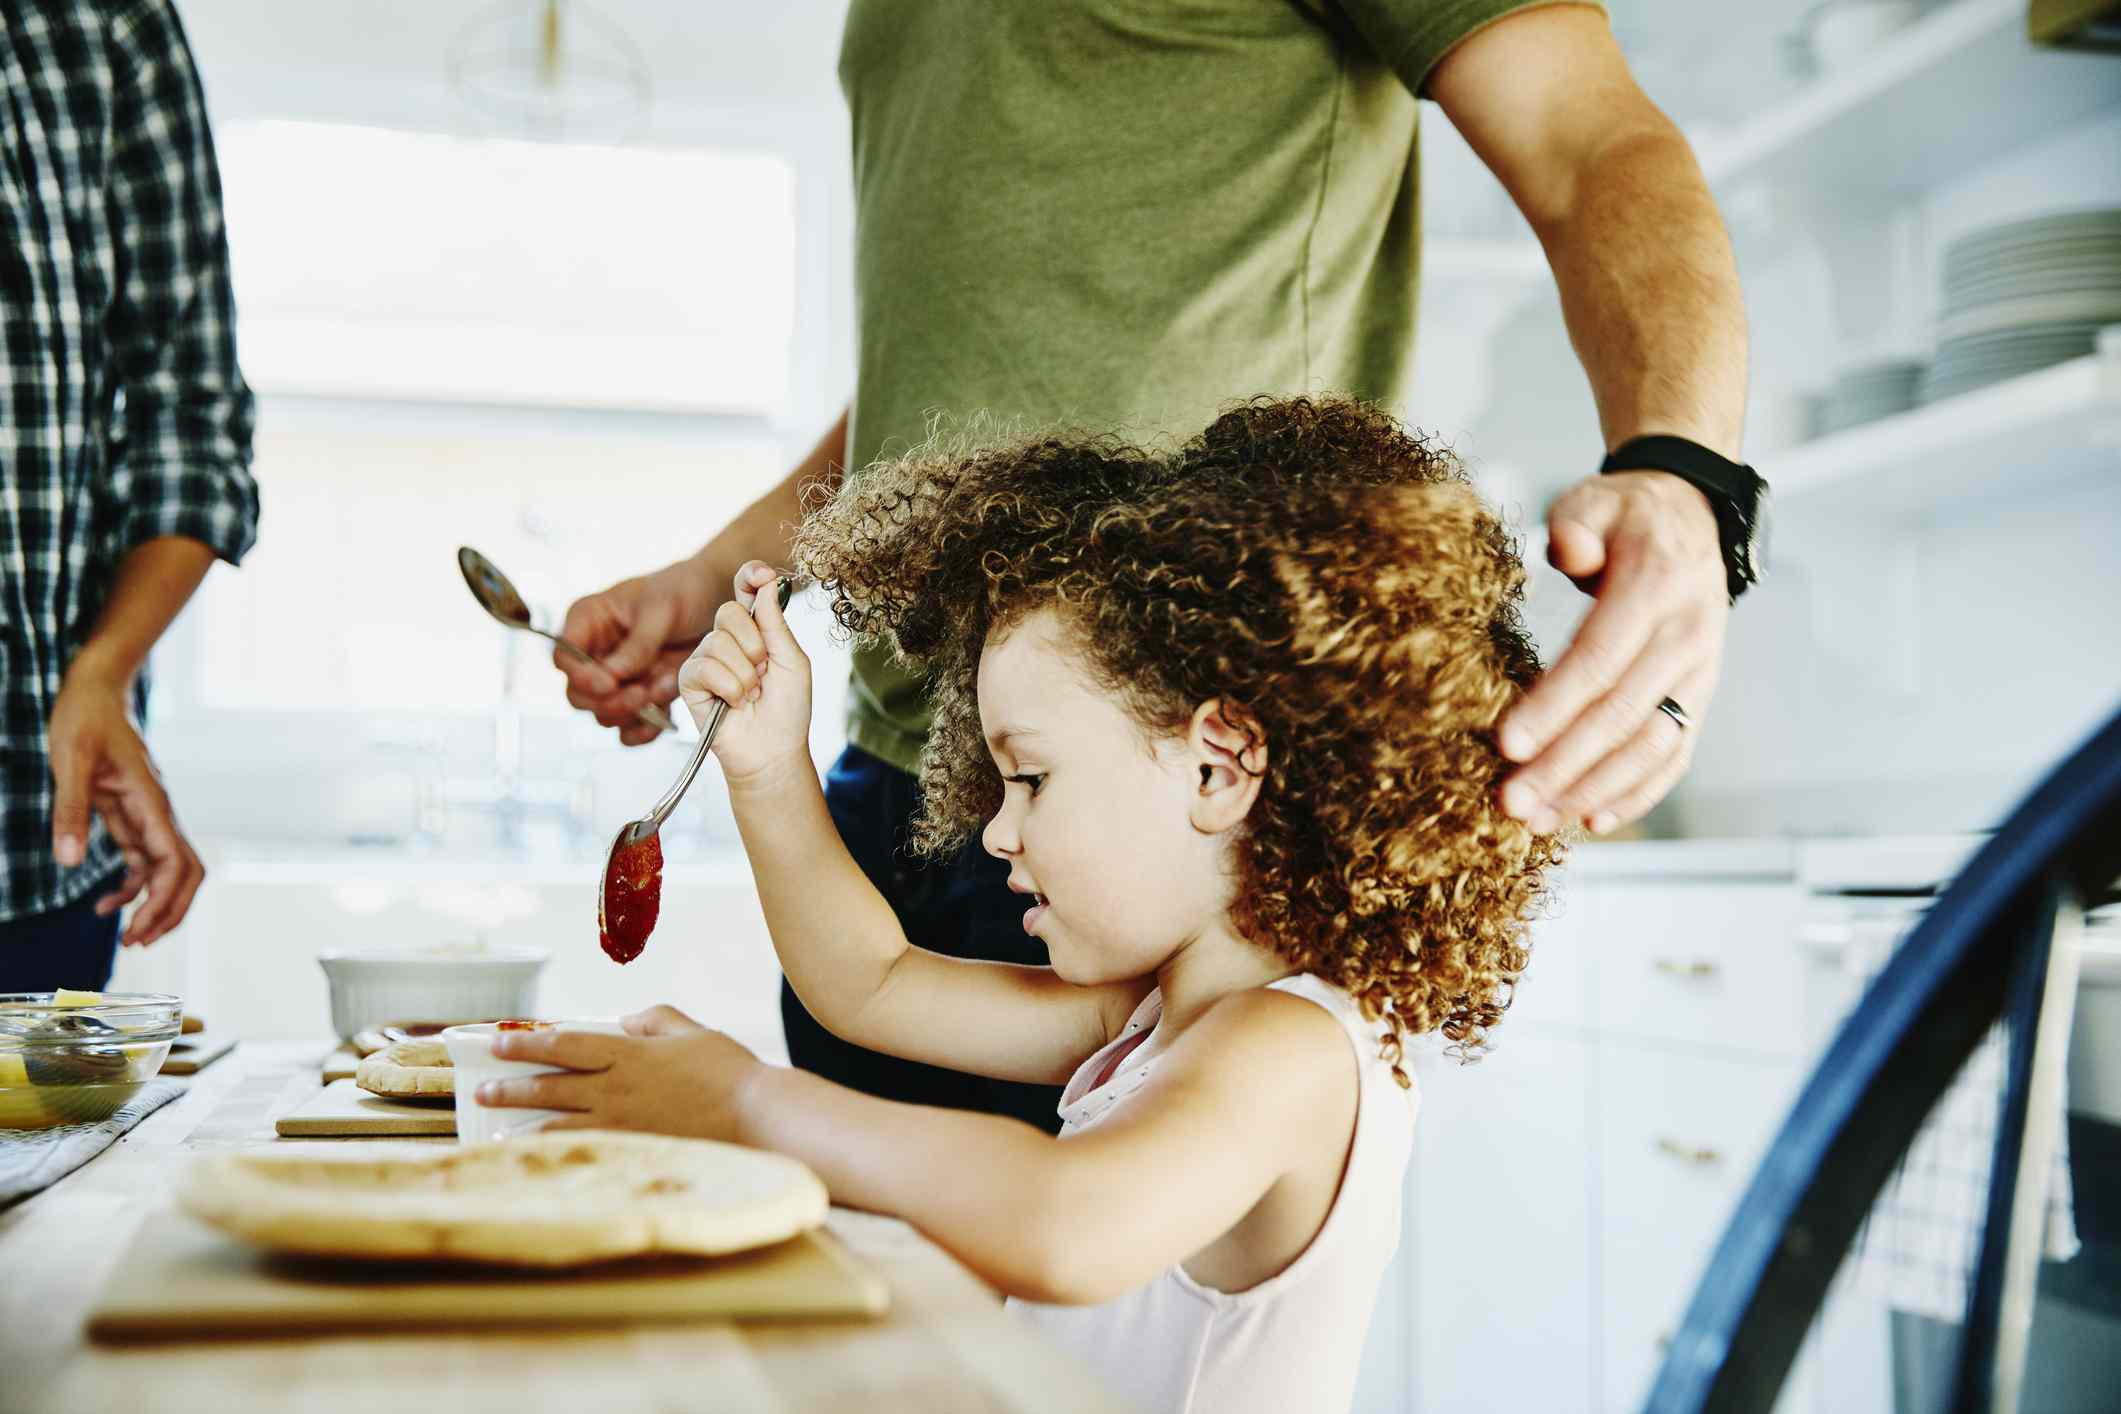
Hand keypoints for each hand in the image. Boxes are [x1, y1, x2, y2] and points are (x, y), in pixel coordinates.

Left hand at [46, 669, 203, 945]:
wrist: (96, 692)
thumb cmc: (87, 718)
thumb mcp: (71, 761)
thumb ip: (71, 810)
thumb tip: (68, 863)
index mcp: (151, 802)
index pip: (174, 863)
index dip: (161, 903)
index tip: (133, 930)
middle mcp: (158, 813)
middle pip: (187, 874)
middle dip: (169, 912)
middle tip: (136, 941)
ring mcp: (148, 817)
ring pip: (169, 872)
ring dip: (154, 905)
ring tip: (126, 934)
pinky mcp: (131, 817)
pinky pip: (144, 862)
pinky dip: (131, 887)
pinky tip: (105, 902)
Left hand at [478, 1005, 762, 1142]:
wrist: (754, 1117)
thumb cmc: (729, 1071)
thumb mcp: (691, 1031)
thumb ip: (654, 1019)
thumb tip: (625, 1020)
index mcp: (628, 1054)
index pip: (564, 1045)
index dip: (526, 1045)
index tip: (497, 1044)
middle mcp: (616, 1089)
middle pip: (551, 1087)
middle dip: (511, 1086)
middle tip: (482, 1088)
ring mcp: (622, 1124)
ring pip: (558, 1123)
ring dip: (523, 1122)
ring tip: (496, 1125)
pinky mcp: (633, 1150)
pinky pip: (582, 1149)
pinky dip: (553, 1149)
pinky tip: (537, 1153)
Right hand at [555, 561, 714, 746]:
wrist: (715, 600)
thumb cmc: (683, 591)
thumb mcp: (661, 609)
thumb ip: (637, 644)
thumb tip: (612, 676)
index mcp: (589, 622)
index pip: (563, 657)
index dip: (579, 676)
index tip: (608, 684)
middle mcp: (597, 653)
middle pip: (578, 695)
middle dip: (608, 702)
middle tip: (641, 694)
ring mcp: (618, 678)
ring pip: (604, 714)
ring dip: (633, 712)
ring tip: (665, 687)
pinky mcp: (641, 696)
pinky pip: (630, 727)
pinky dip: (644, 730)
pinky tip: (662, 721)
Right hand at [675, 561, 813, 790]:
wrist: (772, 751)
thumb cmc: (788, 710)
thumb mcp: (792, 662)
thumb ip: (775, 623)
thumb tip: (765, 583)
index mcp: (754, 630)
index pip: (745, 591)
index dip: (750, 576)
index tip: (763, 575)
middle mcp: (727, 640)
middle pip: (727, 611)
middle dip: (753, 644)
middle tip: (763, 672)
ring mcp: (706, 659)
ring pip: (718, 642)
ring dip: (744, 676)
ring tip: (750, 696)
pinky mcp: (689, 681)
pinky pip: (703, 667)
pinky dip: (727, 688)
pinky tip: (732, 704)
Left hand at [1497, 470, 1727, 834]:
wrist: (1692, 519)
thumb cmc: (1627, 516)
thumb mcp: (1598, 498)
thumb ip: (1577, 522)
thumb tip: (1569, 555)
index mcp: (1657, 588)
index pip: (1600, 658)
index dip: (1554, 705)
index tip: (1506, 744)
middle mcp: (1687, 636)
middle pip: (1622, 714)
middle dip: (1564, 765)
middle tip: (1511, 802)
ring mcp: (1700, 673)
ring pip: (1651, 745)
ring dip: (1594, 789)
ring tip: (1540, 821)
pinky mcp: (1699, 697)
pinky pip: (1674, 755)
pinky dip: (1638, 793)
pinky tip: (1592, 819)